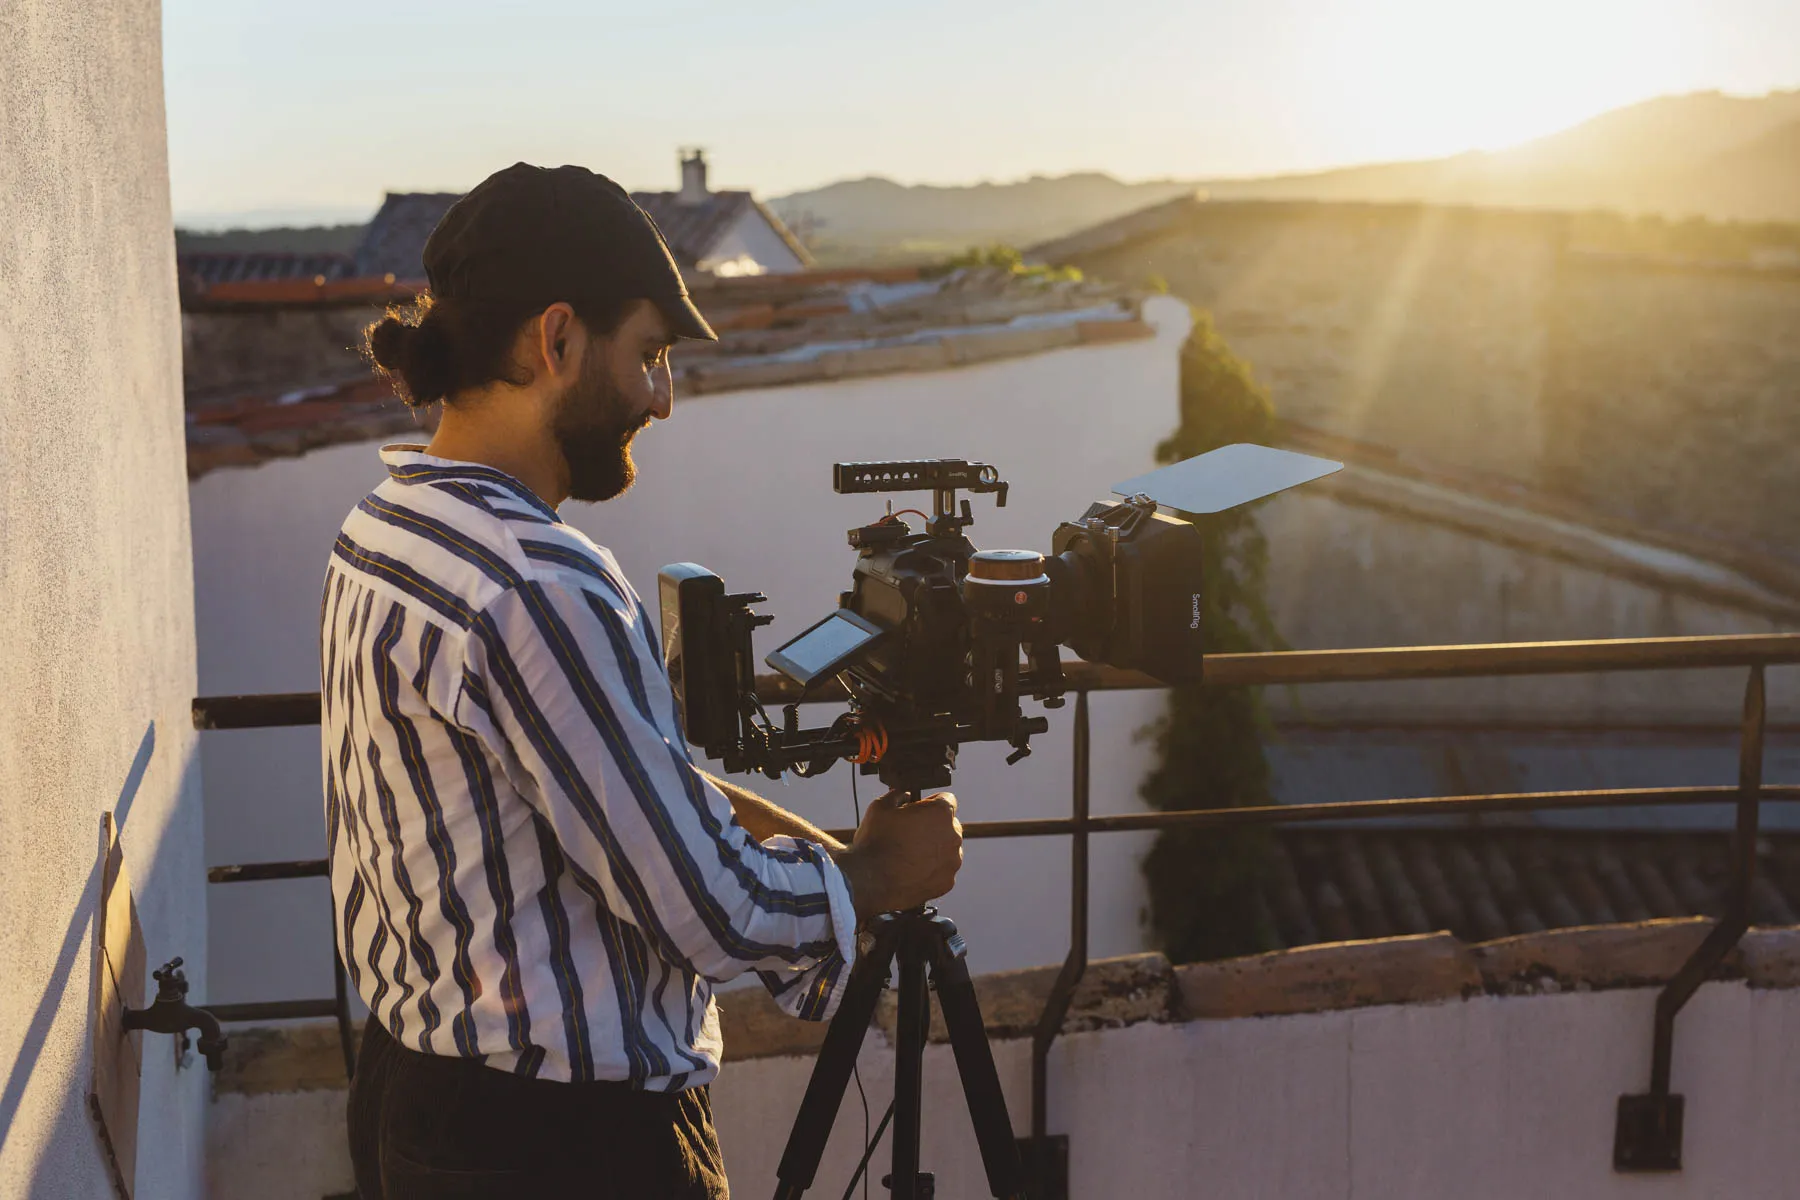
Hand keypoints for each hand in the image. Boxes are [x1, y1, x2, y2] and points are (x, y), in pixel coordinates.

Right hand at [833, 790, 962, 922]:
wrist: (870, 881)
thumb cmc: (875, 841)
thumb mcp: (880, 807)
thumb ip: (897, 795)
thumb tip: (904, 794)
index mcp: (941, 813)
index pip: (946, 799)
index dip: (930, 803)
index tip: (918, 811)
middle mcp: (953, 836)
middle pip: (949, 825)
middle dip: (933, 827)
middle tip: (910, 834)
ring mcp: (953, 861)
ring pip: (948, 850)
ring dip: (935, 849)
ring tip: (909, 855)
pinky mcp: (947, 882)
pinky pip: (943, 871)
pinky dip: (932, 870)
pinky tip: (912, 871)